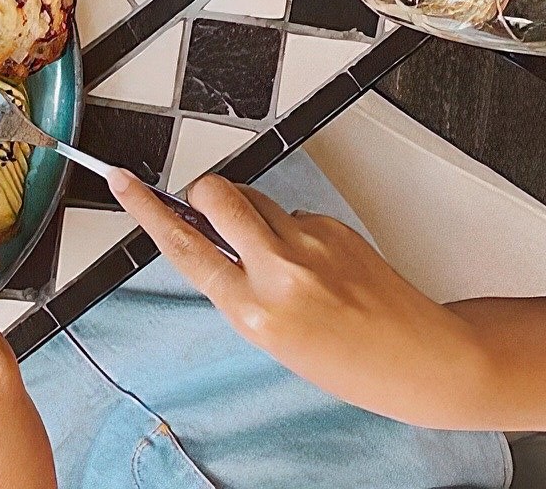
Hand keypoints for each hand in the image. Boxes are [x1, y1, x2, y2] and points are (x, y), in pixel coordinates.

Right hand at [110, 169, 489, 430]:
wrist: (423, 359)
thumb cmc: (350, 363)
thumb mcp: (272, 338)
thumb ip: (235, 288)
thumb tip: (208, 242)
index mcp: (254, 312)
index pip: (183, 248)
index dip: (145, 210)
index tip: (123, 182)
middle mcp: (278, 272)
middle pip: (215, 196)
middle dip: (202, 193)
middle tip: (207, 206)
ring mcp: (310, 244)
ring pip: (254, 198)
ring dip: (250, 212)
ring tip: (278, 252)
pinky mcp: (335, 227)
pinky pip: (292, 211)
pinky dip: (292, 228)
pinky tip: (317, 262)